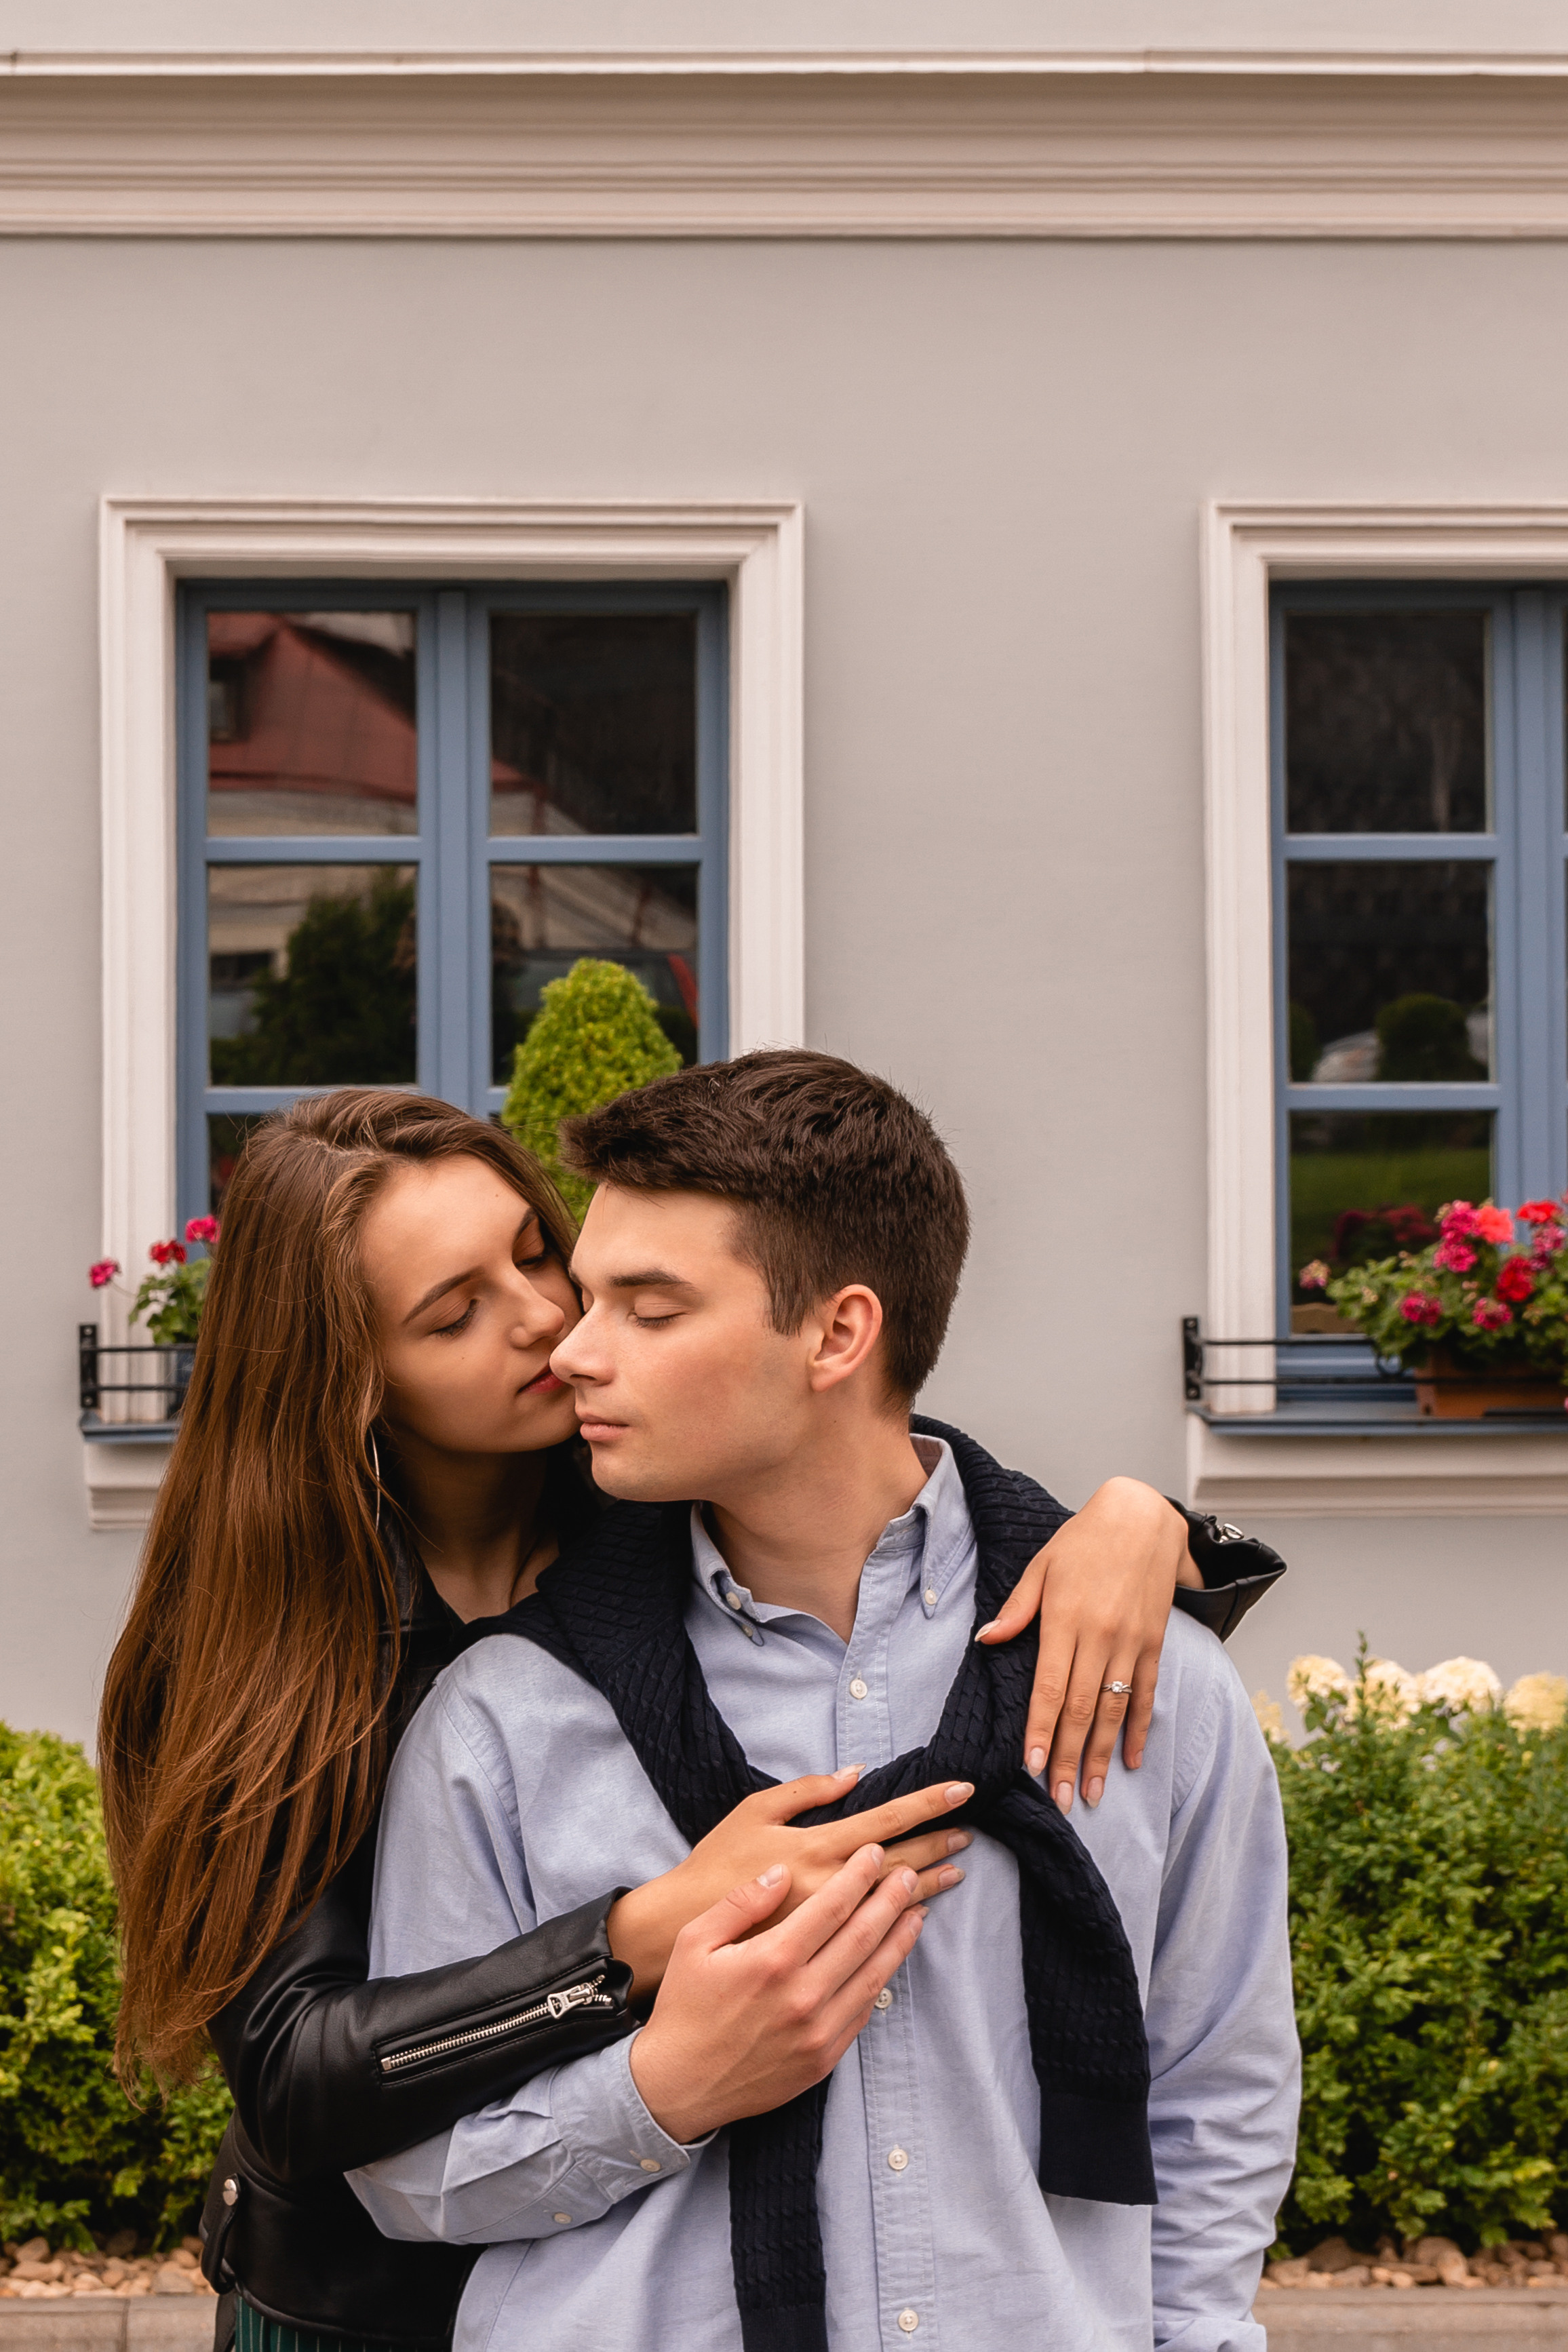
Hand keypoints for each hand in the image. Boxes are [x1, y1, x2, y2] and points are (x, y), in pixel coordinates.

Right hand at [628, 1847, 925, 2144]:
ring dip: (899, 1940)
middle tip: (907, 1874)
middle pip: (863, 1936)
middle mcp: (803, 1995)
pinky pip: (863, 2012)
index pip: (832, 1906)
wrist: (678, 2086)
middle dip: (891, 1899)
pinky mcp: (824, 2059)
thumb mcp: (694, 1941)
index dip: (859, 1875)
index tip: (874, 1854)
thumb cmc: (683, 2007)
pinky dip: (881, 1981)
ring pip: (874, 1975)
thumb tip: (781, 1874)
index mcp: (773, 1960)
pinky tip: (888, 1960)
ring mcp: (818, 2031)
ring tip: (916, 1911)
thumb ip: (741, 1902)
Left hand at [975, 1479, 1195, 1812]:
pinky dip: (1141, 1729)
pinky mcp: (1154, 1642)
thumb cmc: (1084, 1541)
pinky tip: (1134, 1758)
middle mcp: (1101, 1635)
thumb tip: (986, 1640)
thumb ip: (1017, 1608)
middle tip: (1061, 1798)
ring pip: (1115, 1709)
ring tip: (1094, 1792)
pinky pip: (1148, 1694)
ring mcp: (1132, 1642)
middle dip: (1070, 1757)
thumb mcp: (1041, 1565)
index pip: (1050, 1686)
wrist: (1143, 1518)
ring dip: (1104, 1754)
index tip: (1032, 1765)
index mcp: (1065, 1618)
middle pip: (1082, 1708)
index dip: (1041, 1728)